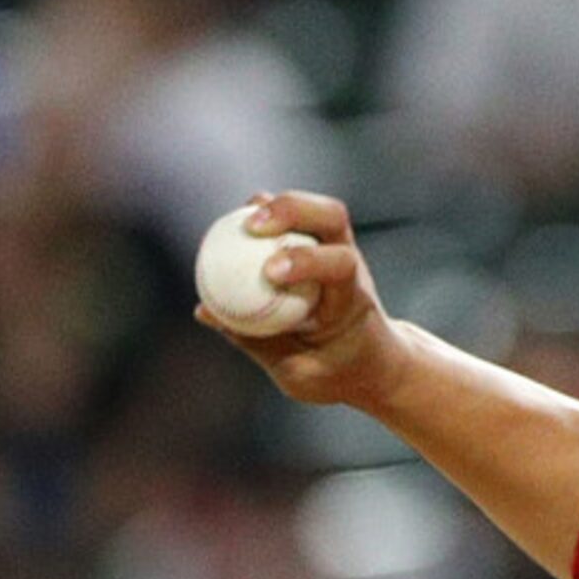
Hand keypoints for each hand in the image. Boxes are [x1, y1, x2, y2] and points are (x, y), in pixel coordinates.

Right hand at [195, 190, 399, 408]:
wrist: (373, 363)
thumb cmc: (337, 372)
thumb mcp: (300, 372)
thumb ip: (255, 342)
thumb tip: (205, 311)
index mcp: (351, 301)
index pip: (340, 266)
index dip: (306, 260)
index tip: (269, 272)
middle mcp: (350, 266)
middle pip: (332, 217)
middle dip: (292, 210)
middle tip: (251, 225)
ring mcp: (338, 251)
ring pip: (317, 211)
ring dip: (278, 206)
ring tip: (241, 220)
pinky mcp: (321, 248)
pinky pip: (295, 220)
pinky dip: (269, 215)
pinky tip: (237, 225)